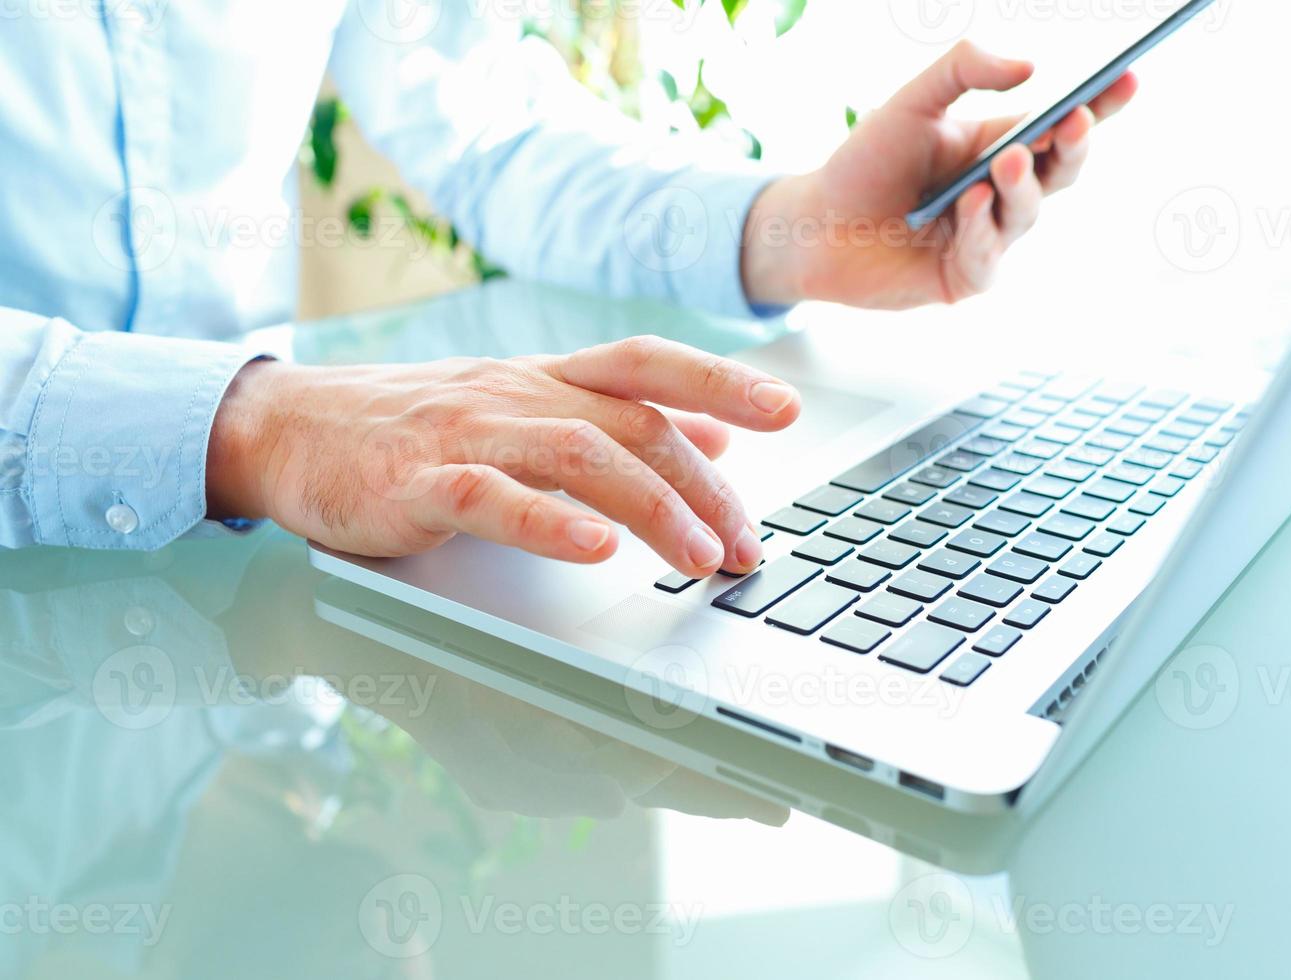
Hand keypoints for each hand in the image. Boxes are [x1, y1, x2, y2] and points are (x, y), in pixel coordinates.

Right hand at [206, 336, 800, 572]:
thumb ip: (613, 421)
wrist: (290, 427)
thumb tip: (712, 438)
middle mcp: (517, 394)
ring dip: (652, 507)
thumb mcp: (523, 411)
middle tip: (749, 545)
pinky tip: (594, 548)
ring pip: (578, 455)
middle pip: (632, 425)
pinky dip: (547, 522)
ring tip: (699, 558)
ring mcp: (468, 434)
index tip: (785, 409)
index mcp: (545, 379)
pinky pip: (491, 496)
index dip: (718, 382)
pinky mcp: (417, 483)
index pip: (646, 366)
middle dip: (705, 487)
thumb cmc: (415, 428)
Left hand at [741, 41, 1137, 308]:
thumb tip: (1031, 68)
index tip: (1128, 77)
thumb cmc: (864, 163)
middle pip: (1062, 170)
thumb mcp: (911, 101)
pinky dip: (980, 231)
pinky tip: (968, 208)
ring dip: (1021, 186)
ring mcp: (989, 237)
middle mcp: (1003, 193)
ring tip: (1006, 162)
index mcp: (1000, 145)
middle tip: (1073, 120)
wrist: (815, 225)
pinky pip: (989, 256)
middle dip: (1073, 145)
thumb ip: (963, 70)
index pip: (1063, 124)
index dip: (1101, 104)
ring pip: (1028, 213)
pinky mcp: (965, 276)